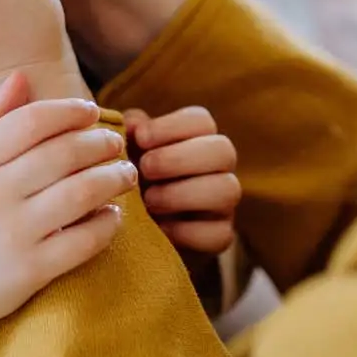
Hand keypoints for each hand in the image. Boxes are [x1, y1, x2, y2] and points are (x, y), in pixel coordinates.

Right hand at [0, 74, 137, 332]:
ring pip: (81, 193)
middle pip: (63, 154)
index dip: (68, 110)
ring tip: (126, 173)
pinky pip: (84, 240)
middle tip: (115, 142)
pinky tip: (114, 214)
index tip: (90, 111)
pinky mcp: (31, 271)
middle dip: (100, 142)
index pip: (31, 122)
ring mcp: (12, 235)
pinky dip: (108, 223)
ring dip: (114, 178)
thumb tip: (21, 76)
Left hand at [125, 107, 239, 254]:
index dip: (172, 126)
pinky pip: (220, 233)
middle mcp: (219, 168)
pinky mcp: (220, 237)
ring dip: (183, 193)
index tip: (140, 138)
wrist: (137, 230)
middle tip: (145, 169)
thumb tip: (132, 124)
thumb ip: (130, 134)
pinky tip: (159, 228)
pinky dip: (187, 231)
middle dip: (180, 158)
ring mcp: (223, 203)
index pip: (202, 120)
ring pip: (228, 190)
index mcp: (198, 138)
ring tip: (149, 200)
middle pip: (224, 150)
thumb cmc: (132, 178)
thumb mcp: (127, 151)